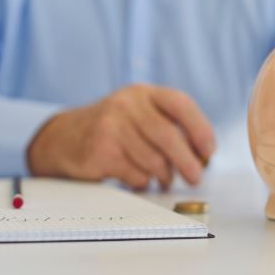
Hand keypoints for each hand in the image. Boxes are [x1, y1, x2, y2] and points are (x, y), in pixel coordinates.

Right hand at [27, 84, 215, 189]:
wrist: (64, 137)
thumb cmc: (115, 128)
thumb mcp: (140, 113)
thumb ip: (169, 126)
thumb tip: (202, 156)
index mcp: (144, 93)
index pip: (181, 104)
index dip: (201, 129)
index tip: (209, 151)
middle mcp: (127, 104)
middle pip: (169, 137)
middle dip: (188, 162)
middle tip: (196, 177)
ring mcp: (111, 126)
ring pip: (154, 160)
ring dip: (165, 176)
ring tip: (165, 179)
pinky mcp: (100, 150)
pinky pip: (135, 174)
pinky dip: (143, 182)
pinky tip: (139, 179)